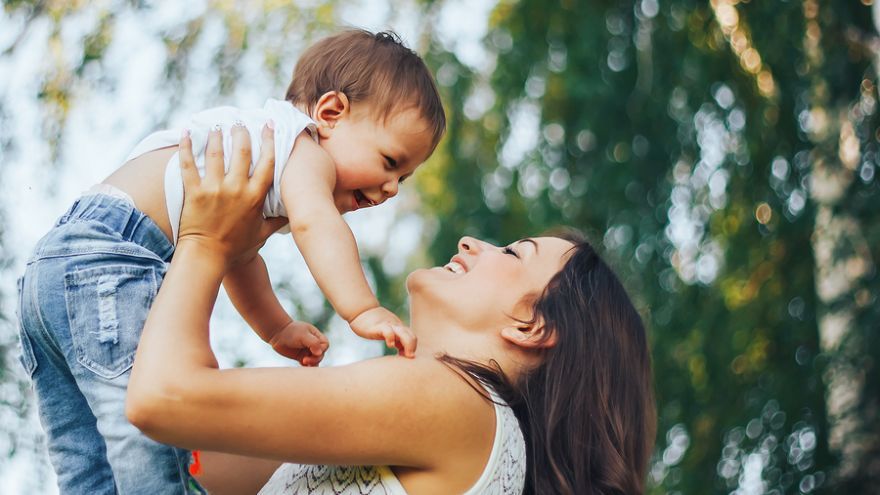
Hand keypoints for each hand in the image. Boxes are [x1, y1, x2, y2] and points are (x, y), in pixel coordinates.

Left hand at [177, 123, 287, 265]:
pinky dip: (186, 146)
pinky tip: (186, 133)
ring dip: (217, 135)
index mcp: (255, 196)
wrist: (207, 257)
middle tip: (239, 123)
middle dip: (241, 132)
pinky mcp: (193, 192)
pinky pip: (188, 164)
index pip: (266, 162)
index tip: (269, 125)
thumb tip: (294, 216)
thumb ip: (277, 221)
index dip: (269, 141)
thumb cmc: (236, 248)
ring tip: (217, 126)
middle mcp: (236, 189)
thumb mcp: (262, 234)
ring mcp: (214, 189)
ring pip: (216, 153)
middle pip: (242, 151)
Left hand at [268, 321, 329, 366]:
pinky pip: (307, 365)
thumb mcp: (303, 335)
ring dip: (311, 364)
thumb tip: (320, 353)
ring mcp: (308, 352)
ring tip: (303, 364)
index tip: (312, 351)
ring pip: (315, 361)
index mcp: (317, 336)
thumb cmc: (291, 331)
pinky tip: (303, 369)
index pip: (325, 345)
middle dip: (315, 359)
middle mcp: (314, 345)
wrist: (277, 333)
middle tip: (304, 360)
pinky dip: (306, 368)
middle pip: (320, 355)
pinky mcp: (301, 358)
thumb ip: (313, 342)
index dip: (321, 350)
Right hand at [349, 307, 416, 357]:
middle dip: (413, 348)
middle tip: (409, 357)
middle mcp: (396, 326)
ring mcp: (388, 325)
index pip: (412, 337)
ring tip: (405, 355)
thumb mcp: (385, 328)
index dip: (412, 347)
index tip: (405, 356)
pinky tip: (390, 345)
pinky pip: (389, 331)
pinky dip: (392, 338)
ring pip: (404, 333)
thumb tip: (397, 345)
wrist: (360, 308)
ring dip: (407, 345)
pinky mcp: (378, 326)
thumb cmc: (371, 321)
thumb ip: (392, 335)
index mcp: (398, 327)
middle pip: (411, 335)